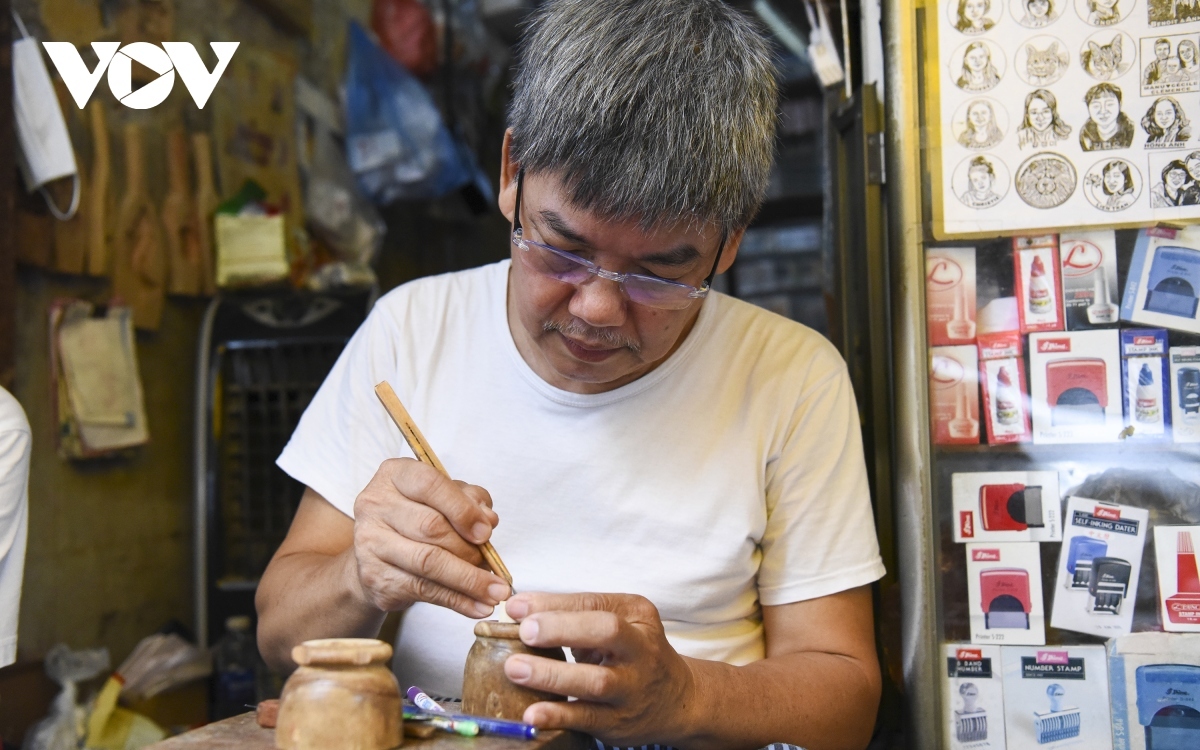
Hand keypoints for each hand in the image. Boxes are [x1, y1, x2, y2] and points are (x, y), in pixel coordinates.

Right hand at [350, 458, 511, 617]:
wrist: (379, 553)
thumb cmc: (419, 516)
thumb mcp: (445, 497)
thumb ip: (470, 501)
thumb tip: (488, 520)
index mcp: (395, 475)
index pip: (430, 485)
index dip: (463, 509)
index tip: (488, 532)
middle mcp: (375, 504)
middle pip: (431, 527)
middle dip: (469, 549)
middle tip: (494, 564)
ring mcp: (370, 542)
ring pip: (428, 563)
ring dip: (469, 581)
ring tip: (495, 592)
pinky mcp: (374, 577)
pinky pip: (422, 590)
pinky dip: (456, 601)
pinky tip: (478, 606)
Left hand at [502, 593, 697, 745]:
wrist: (675, 699)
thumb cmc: (633, 654)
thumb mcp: (618, 624)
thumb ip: (576, 615)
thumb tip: (519, 610)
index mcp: (637, 615)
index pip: (594, 602)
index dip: (553, 603)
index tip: (516, 607)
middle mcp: (641, 649)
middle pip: (605, 632)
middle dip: (562, 629)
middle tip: (525, 632)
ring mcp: (633, 688)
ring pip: (595, 681)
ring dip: (552, 675)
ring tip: (516, 669)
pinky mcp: (619, 721)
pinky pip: (587, 718)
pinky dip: (558, 715)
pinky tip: (533, 713)